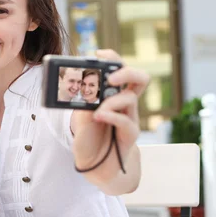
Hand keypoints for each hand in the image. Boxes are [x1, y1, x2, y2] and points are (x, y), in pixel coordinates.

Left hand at [72, 49, 149, 185]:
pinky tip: (98, 117)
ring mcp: (130, 118)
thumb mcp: (80, 112)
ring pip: (131, 99)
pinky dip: (111, 116)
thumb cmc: (89, 135)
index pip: (120, 69)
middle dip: (125, 72)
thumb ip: (82, 97)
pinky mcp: (129, 135)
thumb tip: (75, 79)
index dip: (113, 58)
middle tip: (109, 78)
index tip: (98, 52)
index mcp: (114, 94)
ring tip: (96, 110)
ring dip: (111, 101)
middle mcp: (125, 103)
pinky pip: (125, 121)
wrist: (94, 163)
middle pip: (140, 78)